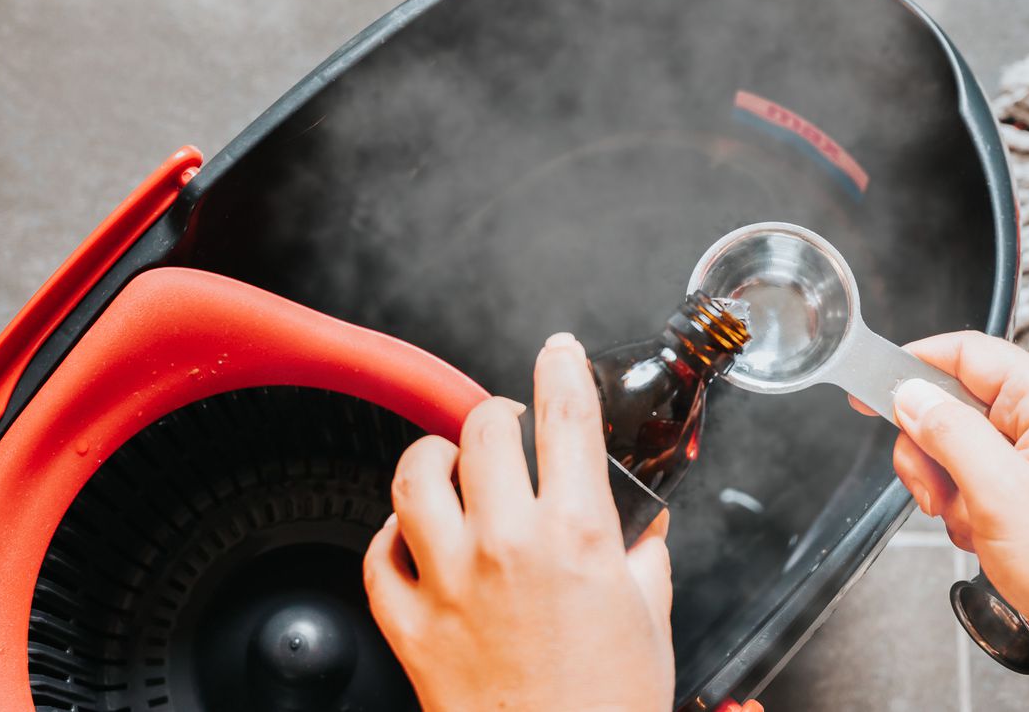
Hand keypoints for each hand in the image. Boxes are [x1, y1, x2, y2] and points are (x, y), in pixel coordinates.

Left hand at [364, 332, 673, 711]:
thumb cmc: (608, 706)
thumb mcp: (650, 619)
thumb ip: (644, 558)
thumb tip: (643, 529)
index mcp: (576, 535)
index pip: (567, 417)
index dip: (563, 368)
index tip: (559, 352)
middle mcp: (508, 544)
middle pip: (485, 429)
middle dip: (500, 413)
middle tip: (510, 425)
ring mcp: (451, 582)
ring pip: (416, 477)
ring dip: (435, 456)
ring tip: (451, 463)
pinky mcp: (411, 626)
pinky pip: (379, 556)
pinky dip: (392, 536)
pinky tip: (412, 536)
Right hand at [859, 331, 1028, 681]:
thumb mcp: (999, 494)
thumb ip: (949, 433)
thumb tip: (910, 394)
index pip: (967, 352)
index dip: (913, 365)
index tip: (871, 389)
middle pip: (954, 405)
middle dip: (931, 452)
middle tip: (934, 492)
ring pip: (959, 449)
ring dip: (949, 491)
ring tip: (972, 526)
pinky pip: (976, 484)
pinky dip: (966, 513)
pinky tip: (986, 540)